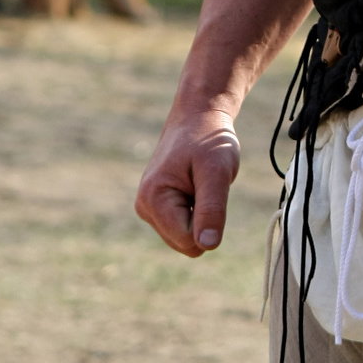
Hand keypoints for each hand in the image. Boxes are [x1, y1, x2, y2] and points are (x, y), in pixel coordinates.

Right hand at [135, 107, 240, 257]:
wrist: (198, 117)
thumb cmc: (208, 140)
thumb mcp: (217, 172)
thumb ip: (212, 209)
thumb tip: (207, 245)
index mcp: (154, 199)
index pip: (189, 240)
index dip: (209, 220)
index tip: (208, 187)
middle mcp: (145, 207)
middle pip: (186, 244)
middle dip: (203, 219)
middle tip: (205, 185)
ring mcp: (149, 209)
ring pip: (186, 239)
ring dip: (200, 214)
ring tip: (199, 184)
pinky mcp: (157, 208)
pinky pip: (184, 229)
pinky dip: (196, 211)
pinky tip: (194, 186)